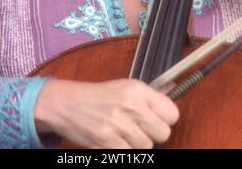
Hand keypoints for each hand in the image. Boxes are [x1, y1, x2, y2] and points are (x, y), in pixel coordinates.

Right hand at [34, 78, 178, 148]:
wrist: (68, 104)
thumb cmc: (98, 96)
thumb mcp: (125, 86)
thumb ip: (150, 93)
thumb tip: (173, 88)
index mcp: (137, 90)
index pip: (172, 113)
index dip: (165, 119)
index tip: (157, 119)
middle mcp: (130, 105)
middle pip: (163, 133)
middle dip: (153, 134)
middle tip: (139, 128)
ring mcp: (119, 125)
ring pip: (147, 147)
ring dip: (137, 144)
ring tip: (124, 133)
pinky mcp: (107, 142)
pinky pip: (129, 155)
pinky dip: (123, 151)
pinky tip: (115, 140)